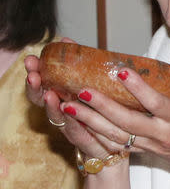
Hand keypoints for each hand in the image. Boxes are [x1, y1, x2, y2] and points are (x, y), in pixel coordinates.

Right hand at [25, 38, 115, 159]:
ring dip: (52, 106)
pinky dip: (73, 124)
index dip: (36, 74)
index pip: (44, 86)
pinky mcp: (89, 145)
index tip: (30, 60)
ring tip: (49, 93)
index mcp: (66, 100)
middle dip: (36, 87)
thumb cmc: (106, 115)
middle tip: (33, 74)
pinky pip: (79, 135)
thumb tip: (67, 40)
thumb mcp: (95, 87)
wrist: (120, 148)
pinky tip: (71, 114)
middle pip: (44, 102)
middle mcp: (66, 116)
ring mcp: (75, 131)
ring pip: (59, 119)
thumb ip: (83, 67)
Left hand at [59, 54, 169, 174]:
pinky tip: (84, 124)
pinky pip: (120, 145)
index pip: (155, 103)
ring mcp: (152, 145)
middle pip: (127, 122)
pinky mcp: (147, 151)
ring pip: (117, 136)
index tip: (121, 71)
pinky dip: (99, 135)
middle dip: (102, 107)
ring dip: (92, 123)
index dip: (138, 88)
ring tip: (70, 108)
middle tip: (81, 92)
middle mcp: (162, 134)